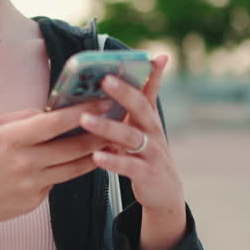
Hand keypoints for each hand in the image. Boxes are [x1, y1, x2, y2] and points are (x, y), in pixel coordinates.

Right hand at [0, 98, 114, 234]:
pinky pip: (57, 182)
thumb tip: (50, 111)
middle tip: (120, 123)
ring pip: (74, 168)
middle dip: (100, 134)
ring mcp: (32, 185)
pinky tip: (76, 162)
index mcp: (12, 138)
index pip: (56, 122)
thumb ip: (23, 118)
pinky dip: (66, 171)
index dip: (83, 112)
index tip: (104, 103)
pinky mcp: (35, 201)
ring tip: (112, 143)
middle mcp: (25, 162)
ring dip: (95, 155)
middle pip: (74, 147)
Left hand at [77, 54, 183, 212]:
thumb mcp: (142, 129)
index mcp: (149, 119)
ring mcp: (152, 153)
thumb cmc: (146, 154)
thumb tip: (115, 82)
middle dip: (124, 92)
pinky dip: (113, 160)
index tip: (155, 57)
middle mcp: (153, 132)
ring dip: (108, 127)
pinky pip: (129, 166)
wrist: (164, 192)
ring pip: (131, 137)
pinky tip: (96, 156)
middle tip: (105, 79)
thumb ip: (131, 107)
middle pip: (141, 108)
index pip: (151, 91)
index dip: (154, 74)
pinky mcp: (147, 174)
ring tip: (86, 119)